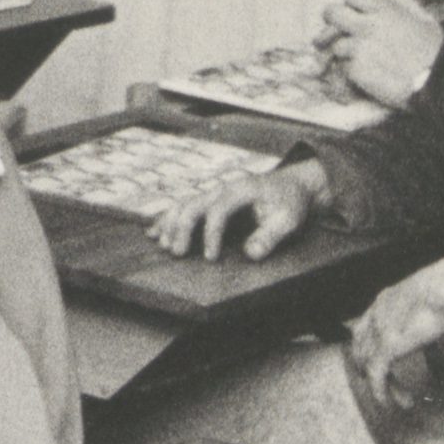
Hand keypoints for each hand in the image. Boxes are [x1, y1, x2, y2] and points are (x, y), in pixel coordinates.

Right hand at [155, 162, 321, 263]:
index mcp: (242, 189)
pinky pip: (182, 207)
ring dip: (170, 225)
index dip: (211, 234)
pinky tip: (153, 232)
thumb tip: (251, 254)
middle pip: (193, 204)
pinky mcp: (209, 200)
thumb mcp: (289, 219)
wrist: (290, 185)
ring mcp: (213, 192)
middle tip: (177, 253)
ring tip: (163, 245)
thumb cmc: (290, 203)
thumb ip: (271, 235)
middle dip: (182, 229)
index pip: (219, 210)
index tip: (211, 258)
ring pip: (183, 204)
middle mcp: (222, 188)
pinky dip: (166, 219)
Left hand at [315, 0, 441, 108]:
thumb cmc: (434, 53)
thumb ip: (402, 6)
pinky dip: (353, 71)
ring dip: (346, 52)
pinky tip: (371, 74)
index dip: (351, 4)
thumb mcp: (425, 21)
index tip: (354, 13)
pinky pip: (344, 67)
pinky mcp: (355, 70)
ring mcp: (359, 48)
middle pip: (331, 13)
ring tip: (366, 60)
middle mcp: (367, 26)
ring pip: (336, 45)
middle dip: (332, 21)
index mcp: (384, 11)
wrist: (435, 84)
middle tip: (337, 31)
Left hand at [343, 251, 443, 423]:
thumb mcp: (442, 300)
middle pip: (363, 345)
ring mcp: (379, 329)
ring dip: (385, 383)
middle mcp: (378, 312)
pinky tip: (391, 404)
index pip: (368, 325)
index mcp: (388, 298)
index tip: (387, 362)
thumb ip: (439, 319)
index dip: (373, 346)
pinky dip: (382, 391)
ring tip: (403, 399)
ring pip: (370, 363)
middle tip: (392, 384)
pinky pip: (377, 374)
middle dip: (373, 367)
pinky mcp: (387, 346)